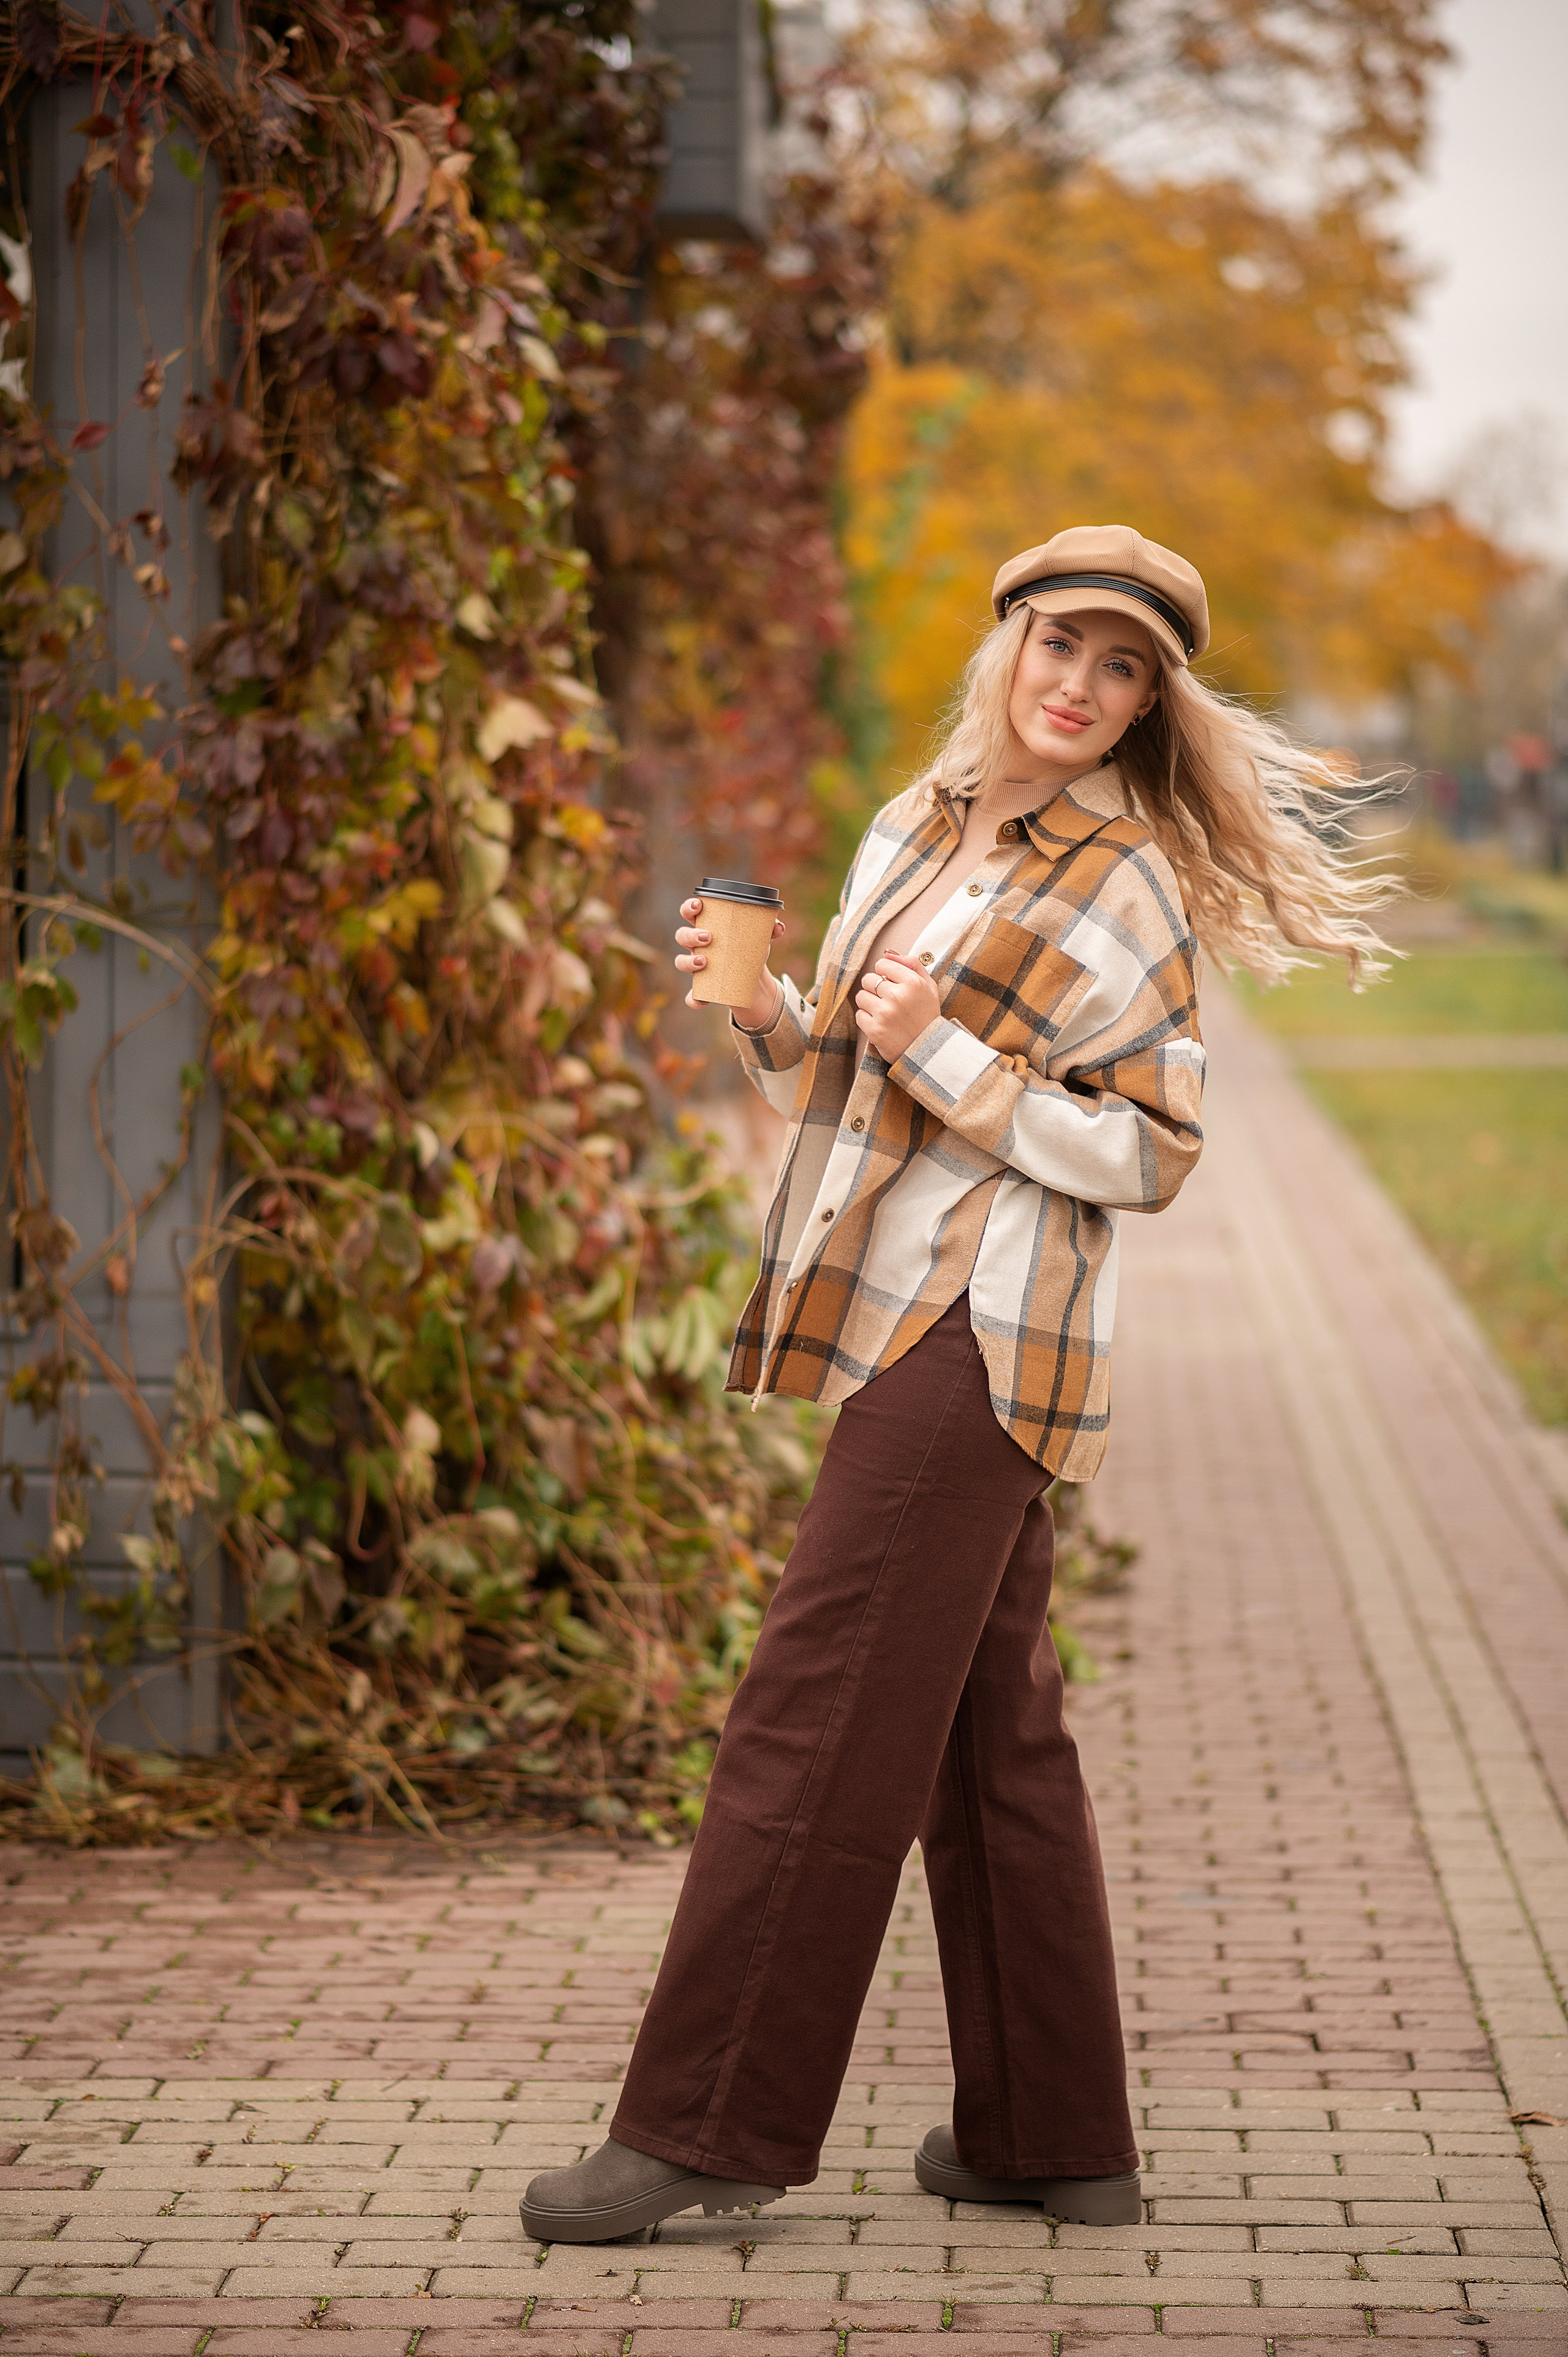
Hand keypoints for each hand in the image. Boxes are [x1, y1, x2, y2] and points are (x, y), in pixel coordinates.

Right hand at [675, 896, 784, 1029]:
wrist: (753, 980)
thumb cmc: (750, 950)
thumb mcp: (761, 939)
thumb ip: (770, 930)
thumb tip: (778, 927)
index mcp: (708, 927)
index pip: (690, 913)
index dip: (689, 907)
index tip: (698, 905)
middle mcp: (697, 946)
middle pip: (682, 935)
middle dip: (691, 935)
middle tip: (708, 937)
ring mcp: (696, 967)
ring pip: (681, 962)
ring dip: (688, 962)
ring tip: (705, 962)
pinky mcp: (701, 989)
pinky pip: (691, 996)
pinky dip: (694, 999)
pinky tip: (703, 1001)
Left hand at [854, 952, 940, 1062]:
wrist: (928, 1052)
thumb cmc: (927, 1016)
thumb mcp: (929, 987)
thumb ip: (912, 964)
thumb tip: (888, 953)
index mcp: (913, 983)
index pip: (882, 964)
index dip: (884, 974)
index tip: (891, 985)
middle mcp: (898, 996)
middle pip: (868, 979)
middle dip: (875, 988)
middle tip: (887, 1000)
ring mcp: (885, 1013)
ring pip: (861, 996)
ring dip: (869, 1003)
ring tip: (883, 1012)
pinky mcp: (875, 1030)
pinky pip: (859, 1015)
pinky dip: (867, 1019)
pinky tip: (881, 1024)